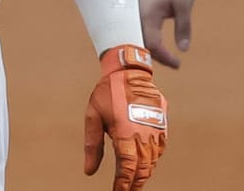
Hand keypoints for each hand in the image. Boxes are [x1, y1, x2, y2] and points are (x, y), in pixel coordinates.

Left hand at [84, 45, 167, 190]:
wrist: (130, 71)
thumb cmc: (107, 93)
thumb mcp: (92, 116)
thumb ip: (92, 145)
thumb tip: (88, 171)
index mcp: (125, 134)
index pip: (127, 168)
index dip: (124, 184)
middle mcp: (144, 135)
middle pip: (143, 168)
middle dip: (135, 183)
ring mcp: (156, 130)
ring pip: (153, 161)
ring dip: (145, 173)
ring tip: (135, 182)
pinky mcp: (163, 125)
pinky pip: (160, 149)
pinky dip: (153, 160)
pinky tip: (146, 164)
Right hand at [140, 0, 194, 67]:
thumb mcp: (184, 6)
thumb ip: (183, 28)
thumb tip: (183, 49)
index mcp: (147, 14)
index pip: (152, 44)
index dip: (165, 57)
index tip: (178, 64)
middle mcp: (136, 14)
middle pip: (141, 43)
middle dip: (155, 57)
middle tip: (174, 63)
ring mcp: (135, 11)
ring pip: (138, 36)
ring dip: (150, 48)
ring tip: (167, 56)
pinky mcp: (138, 8)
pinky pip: (138, 28)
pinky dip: (147, 39)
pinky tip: (156, 43)